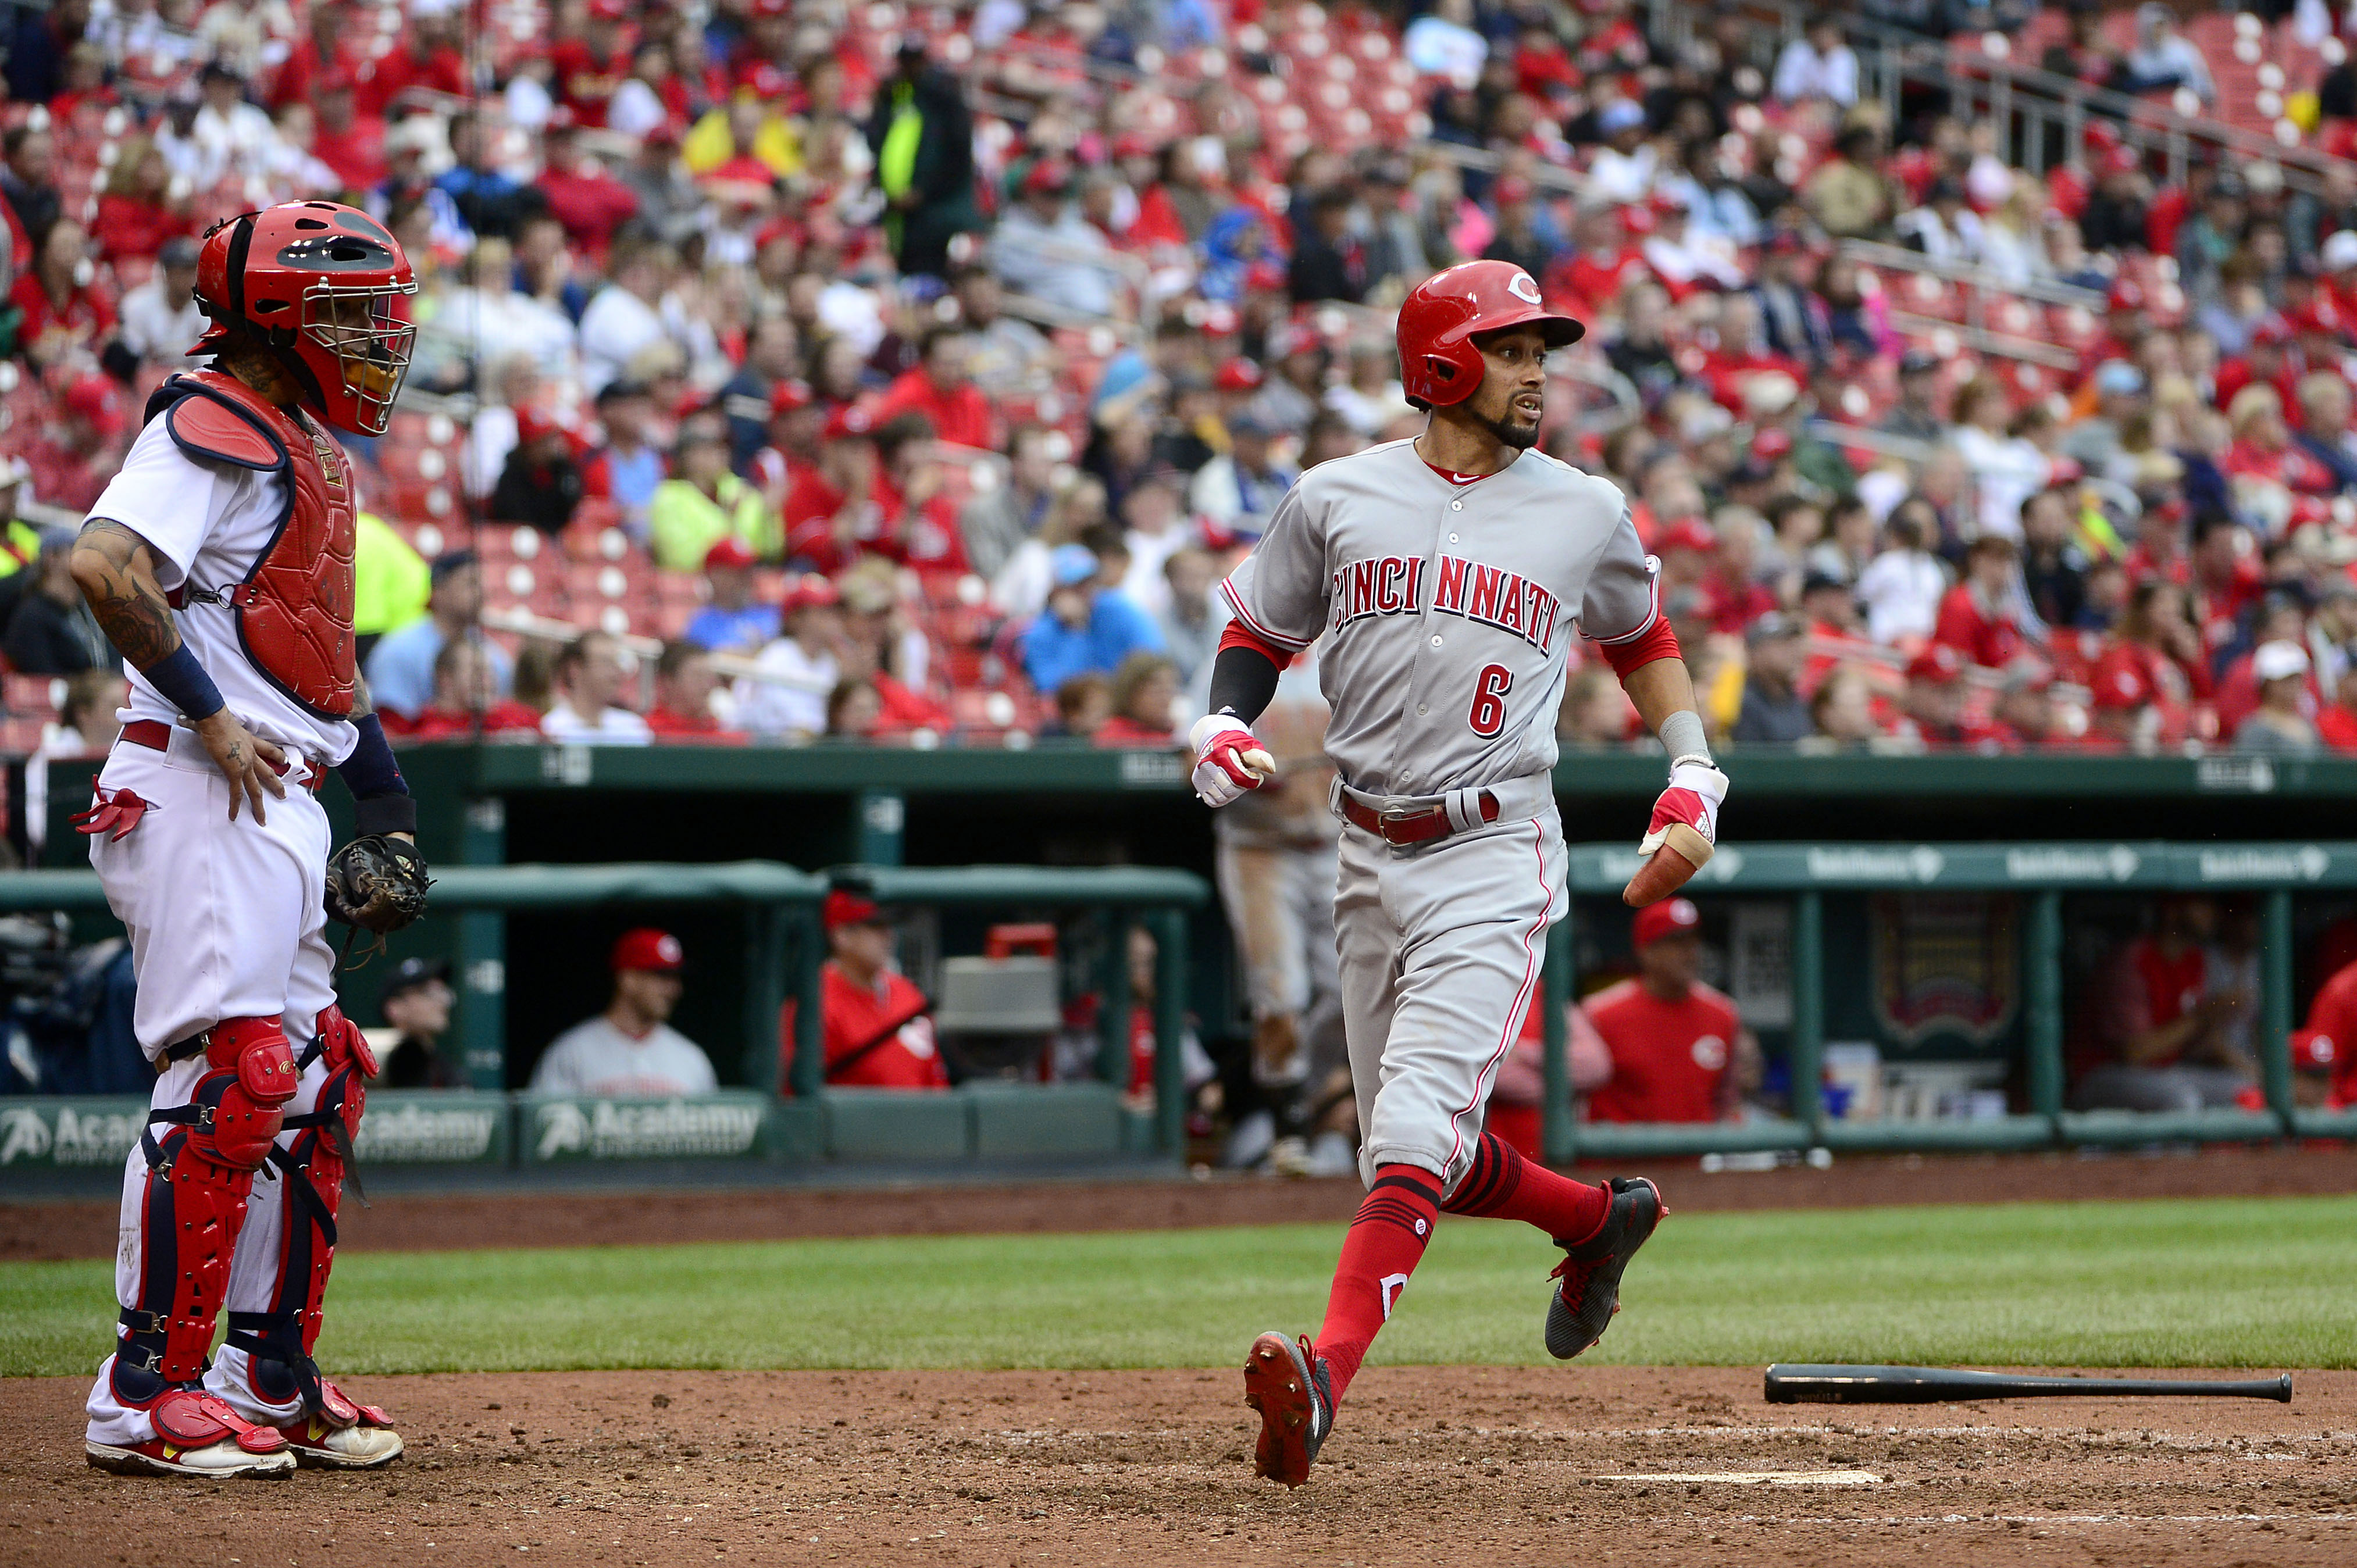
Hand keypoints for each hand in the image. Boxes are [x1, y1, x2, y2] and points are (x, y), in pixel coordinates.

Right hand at [192, 710, 286, 824]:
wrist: (215, 720)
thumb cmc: (216, 718)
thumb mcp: (223, 723)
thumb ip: (216, 727)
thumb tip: (190, 719)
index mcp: (251, 742)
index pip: (269, 749)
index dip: (278, 755)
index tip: (285, 761)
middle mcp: (252, 754)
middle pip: (268, 773)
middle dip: (276, 786)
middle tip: (283, 795)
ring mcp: (245, 765)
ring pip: (256, 789)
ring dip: (259, 805)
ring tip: (263, 818)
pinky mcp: (234, 772)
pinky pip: (236, 793)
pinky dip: (235, 806)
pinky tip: (234, 816)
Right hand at [1189, 714, 1273, 807]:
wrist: (1213, 738)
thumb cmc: (1235, 743)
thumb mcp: (1249, 744)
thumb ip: (1260, 757)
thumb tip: (1271, 770)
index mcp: (1220, 754)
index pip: (1240, 777)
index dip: (1253, 780)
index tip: (1258, 776)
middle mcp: (1207, 765)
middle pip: (1230, 789)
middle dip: (1242, 787)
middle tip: (1247, 779)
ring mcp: (1201, 775)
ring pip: (1222, 796)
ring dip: (1233, 793)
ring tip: (1237, 782)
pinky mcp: (1198, 782)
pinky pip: (1212, 801)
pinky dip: (1222, 798)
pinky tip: (1228, 789)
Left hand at [1623, 756, 1726, 905]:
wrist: (1698, 789)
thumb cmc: (1679, 797)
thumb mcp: (1664, 810)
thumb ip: (1656, 832)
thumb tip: (1644, 853)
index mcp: (1691, 839)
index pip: (1667, 867)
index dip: (1650, 882)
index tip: (1634, 893)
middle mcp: (1697, 850)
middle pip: (1671, 877)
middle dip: (1651, 890)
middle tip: (1631, 900)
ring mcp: (1697, 852)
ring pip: (1675, 876)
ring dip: (1657, 886)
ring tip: (1637, 896)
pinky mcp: (1693, 851)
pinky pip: (1677, 869)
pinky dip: (1663, 878)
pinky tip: (1649, 885)